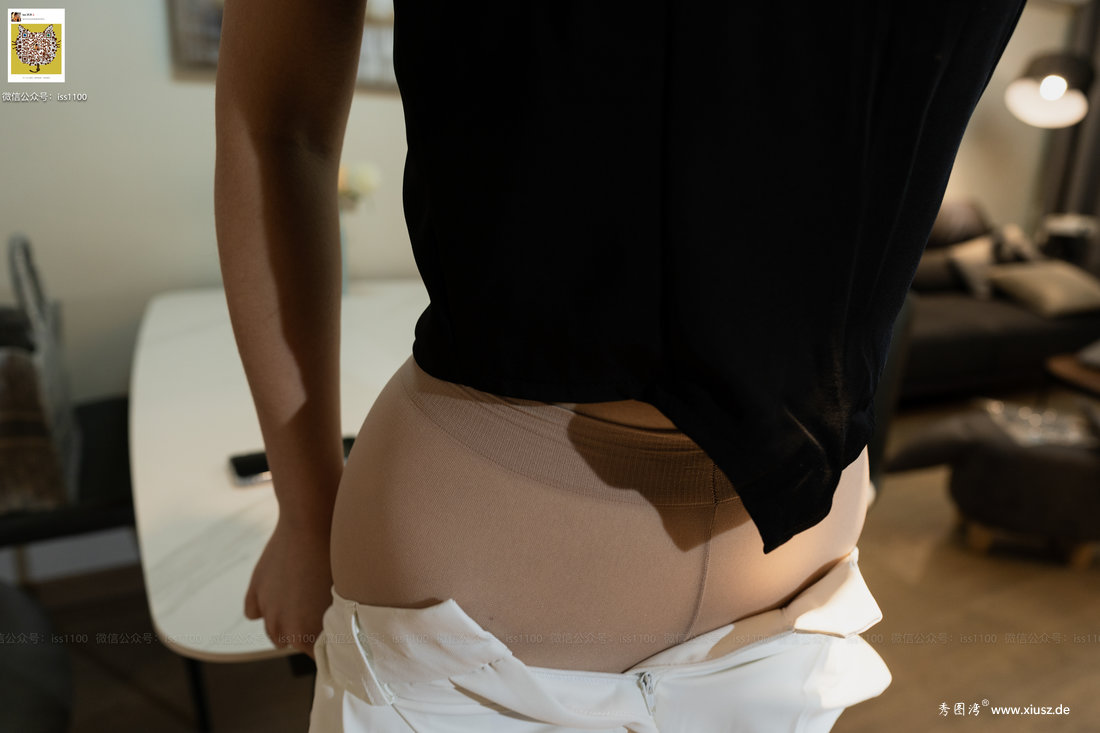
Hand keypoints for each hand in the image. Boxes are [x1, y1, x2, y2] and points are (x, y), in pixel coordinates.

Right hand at [244, 516, 332, 658]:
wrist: (312, 524)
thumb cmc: (337, 559)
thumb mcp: (344, 596)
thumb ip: (336, 621)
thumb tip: (341, 634)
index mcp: (307, 633)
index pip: (317, 655)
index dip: (329, 645)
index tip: (337, 638)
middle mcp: (283, 626)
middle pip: (293, 643)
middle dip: (307, 633)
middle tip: (323, 612)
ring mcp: (267, 608)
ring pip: (274, 630)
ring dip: (286, 622)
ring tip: (304, 601)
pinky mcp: (255, 590)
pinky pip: (254, 612)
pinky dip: (265, 607)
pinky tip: (280, 595)